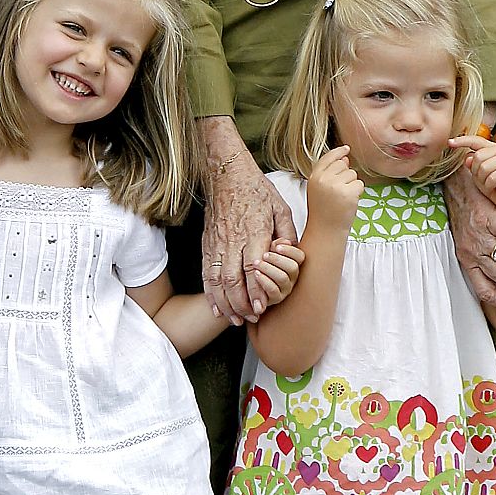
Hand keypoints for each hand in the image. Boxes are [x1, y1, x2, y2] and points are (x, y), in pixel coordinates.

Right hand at [200, 117, 297, 323]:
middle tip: (251, 319)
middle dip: (241, 304)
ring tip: (234, 320)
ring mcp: (217, 244)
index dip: (255, 291)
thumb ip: (287, 233)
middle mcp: (232, 241)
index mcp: (254, 232)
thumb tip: (289, 254)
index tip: (261, 308)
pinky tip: (216, 308)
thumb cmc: (257, 190)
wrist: (226, 174)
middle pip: (233, 280)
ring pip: (217, 281)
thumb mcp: (281, 207)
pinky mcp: (207, 246)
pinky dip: (210, 294)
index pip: (252, 268)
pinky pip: (206, 274)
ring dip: (225, 304)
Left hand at [246, 240, 303, 309]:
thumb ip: (275, 243)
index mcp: (291, 263)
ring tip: (257, 263)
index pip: (300, 257)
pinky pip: (273, 291)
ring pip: (283, 279)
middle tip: (265, 255)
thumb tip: (284, 241)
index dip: (290, 251)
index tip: (277, 247)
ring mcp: (284, 289)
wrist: (244, 280)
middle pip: (293, 268)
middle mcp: (291, 277)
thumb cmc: (256, 261)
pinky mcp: (274, 299)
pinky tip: (256, 274)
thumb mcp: (265, 248)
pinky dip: (264, 281)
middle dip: (277, 260)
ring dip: (269, 269)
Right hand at [305, 146, 363, 230]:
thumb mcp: (320, 189)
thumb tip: (346, 157)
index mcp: (314, 177)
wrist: (326, 231)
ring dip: (351, 185)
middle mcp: (323, 179)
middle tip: (338, 193)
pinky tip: (349, 202)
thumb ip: (330, 172)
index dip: (338, 152)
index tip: (346, 149)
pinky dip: (358, 193)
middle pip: (343, 164)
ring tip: (342, 199)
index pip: (328, 157)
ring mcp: (336, 186)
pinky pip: (359, 184)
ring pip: (352, 174)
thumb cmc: (324, 212)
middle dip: (345, 175)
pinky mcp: (348, 193)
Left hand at [449, 134, 495, 210]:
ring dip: (483, 180)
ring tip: (492, 184)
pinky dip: (490, 186)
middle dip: (477, 172)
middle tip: (485, 180)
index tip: (450, 142)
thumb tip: (467, 157)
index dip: (463, 141)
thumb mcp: (479, 175)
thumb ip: (473, 165)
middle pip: (478, 157)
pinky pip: (491, 178)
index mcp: (494, 149)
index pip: (477, 141)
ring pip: (483, 168)